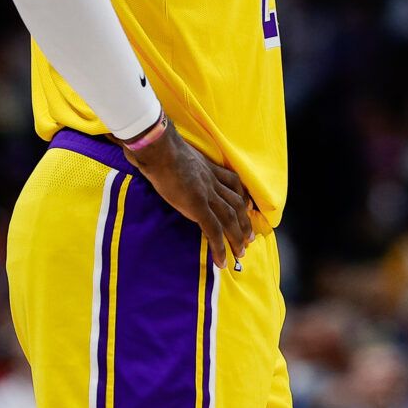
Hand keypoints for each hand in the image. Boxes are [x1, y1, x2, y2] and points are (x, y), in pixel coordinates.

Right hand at [123, 118, 254, 268]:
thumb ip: (181, 162)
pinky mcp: (197, 205)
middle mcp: (212, 181)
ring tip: (240, 252)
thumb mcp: (178, 153)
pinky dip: (219, 246)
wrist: (159, 147)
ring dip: (237, 237)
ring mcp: (206, 193)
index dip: (242, 197)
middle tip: (249, 239)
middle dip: (245, 222)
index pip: (233, 183)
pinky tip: (221, 260)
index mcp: (208, 168)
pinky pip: (213, 229)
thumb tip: (170, 166)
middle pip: (236, 204)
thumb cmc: (161, 147)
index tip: (248, 208)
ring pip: (230, 218)